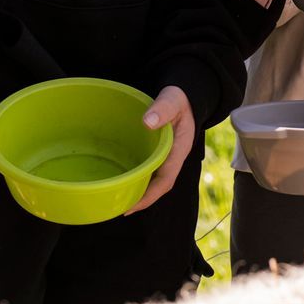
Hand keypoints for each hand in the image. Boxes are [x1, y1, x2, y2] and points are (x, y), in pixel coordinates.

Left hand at [127, 86, 194, 212]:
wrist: (185, 95)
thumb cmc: (179, 98)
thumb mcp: (173, 99)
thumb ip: (162, 108)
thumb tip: (147, 122)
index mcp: (179, 150)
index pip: (166, 180)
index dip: (150, 196)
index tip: (133, 205)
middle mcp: (173, 157)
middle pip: (159, 185)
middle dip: (142, 199)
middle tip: (120, 208)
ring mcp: (166, 156)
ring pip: (153, 179)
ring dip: (138, 190)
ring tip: (119, 199)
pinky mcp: (158, 152)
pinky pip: (147, 168)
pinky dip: (136, 176)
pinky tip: (122, 178)